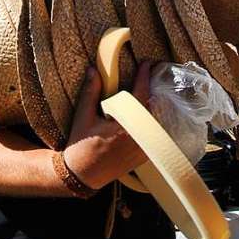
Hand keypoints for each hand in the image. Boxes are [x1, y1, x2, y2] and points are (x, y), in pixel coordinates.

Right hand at [61, 61, 151, 189]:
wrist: (82, 175)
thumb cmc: (80, 146)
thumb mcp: (82, 117)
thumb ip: (90, 92)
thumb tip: (94, 70)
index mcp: (123, 127)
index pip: (140, 95)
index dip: (144, 77)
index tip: (146, 63)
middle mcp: (137, 138)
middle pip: (154, 106)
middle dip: (154, 87)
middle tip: (153, 70)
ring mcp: (142, 149)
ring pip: (157, 121)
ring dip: (156, 103)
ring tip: (154, 86)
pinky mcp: (143, 156)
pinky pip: (155, 134)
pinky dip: (155, 120)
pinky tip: (152, 109)